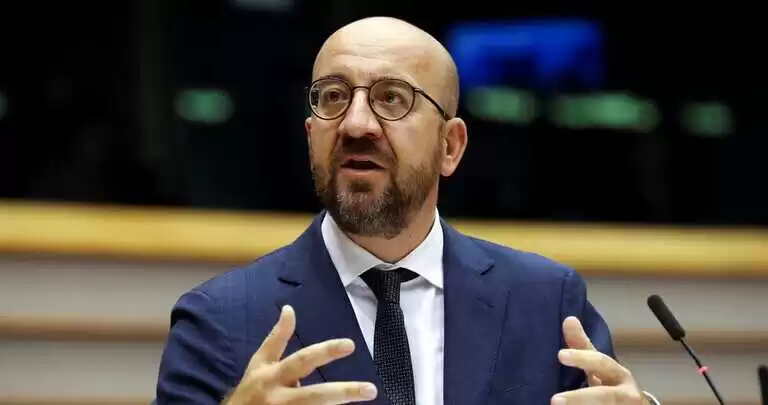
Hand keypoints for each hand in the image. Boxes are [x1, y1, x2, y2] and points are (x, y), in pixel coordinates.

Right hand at [225, 305, 377, 404]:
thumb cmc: (250, 389)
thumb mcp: (259, 362)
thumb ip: (277, 338)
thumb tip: (289, 309)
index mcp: (272, 375)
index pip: (302, 360)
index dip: (326, 352)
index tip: (351, 344)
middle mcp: (278, 396)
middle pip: (315, 395)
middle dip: (343, 392)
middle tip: (370, 390)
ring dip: (339, 403)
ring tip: (366, 396)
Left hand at [552, 316, 645, 404]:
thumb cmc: (612, 382)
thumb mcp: (598, 365)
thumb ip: (583, 347)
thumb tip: (569, 319)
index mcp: (619, 374)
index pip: (601, 363)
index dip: (582, 358)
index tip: (560, 355)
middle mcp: (626, 394)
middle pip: (605, 396)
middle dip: (580, 398)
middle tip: (554, 400)